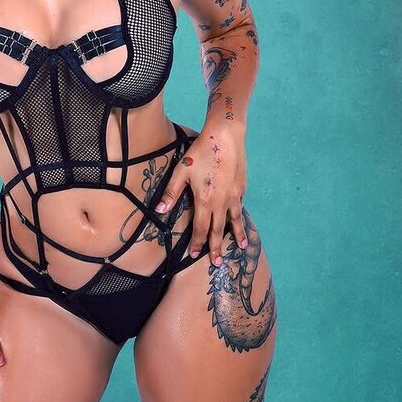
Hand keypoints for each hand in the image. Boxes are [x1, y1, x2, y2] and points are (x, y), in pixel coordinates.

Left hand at [155, 123, 248, 265]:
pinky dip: (240, 216)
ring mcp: (234, 195)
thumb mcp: (181, 171)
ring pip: (235, 220)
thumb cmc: (201, 152)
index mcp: (205, 201)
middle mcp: (221, 202)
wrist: (226, 137)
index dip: (197, 243)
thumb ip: (171, 193)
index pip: (200, 229)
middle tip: (217, 264)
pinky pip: (240, 206)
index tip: (194, 255)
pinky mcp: (242, 187)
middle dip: (216, 248)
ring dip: (236, 235)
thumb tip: (159, 210)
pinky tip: (240, 219)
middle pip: (218, 230)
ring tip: (240, 247)